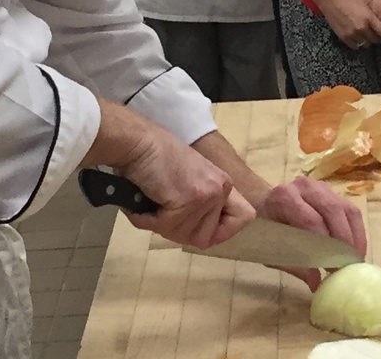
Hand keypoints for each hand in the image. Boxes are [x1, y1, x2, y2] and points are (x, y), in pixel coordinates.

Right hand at [104, 111, 253, 249]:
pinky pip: (166, 227)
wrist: (137, 142)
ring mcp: (208, 194)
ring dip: (161, 225)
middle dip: (178, 231)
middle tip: (162, 211)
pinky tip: (145, 200)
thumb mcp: (187, 179)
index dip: (221, 231)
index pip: (243, 218)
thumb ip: (198, 203)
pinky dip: (148, 219)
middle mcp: (220, 188)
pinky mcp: (191, 198)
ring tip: (152, 200)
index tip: (196, 227)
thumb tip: (194, 231)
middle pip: (206, 237)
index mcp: (222, 183)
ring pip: (184, 236)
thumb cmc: (152, 158)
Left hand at [259, 175, 368, 290]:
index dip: (323, 245)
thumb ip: (293, 264)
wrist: (267, 206)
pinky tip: (356, 250)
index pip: (310, 220)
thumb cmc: (268, 229)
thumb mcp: (272, 248)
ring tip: (355, 260)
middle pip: (332, 210)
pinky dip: (357, 233)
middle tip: (347, 265)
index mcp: (284, 197)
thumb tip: (316, 283)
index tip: (330, 268)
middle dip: (343, 240)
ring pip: (346, 210)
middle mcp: (305, 187)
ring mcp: (323, 187)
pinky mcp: (336, 194)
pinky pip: (352, 212)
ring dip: (354, 237)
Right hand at [316, 0, 380, 48]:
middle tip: (376, 34)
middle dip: (377, 38)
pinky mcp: (344, 37)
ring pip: (365, 44)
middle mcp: (361, 28)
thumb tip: (380, 18)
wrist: (331, 0)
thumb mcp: (366, 0)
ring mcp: (352, 34)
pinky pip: (355, 46)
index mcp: (369, 18)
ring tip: (366, 35)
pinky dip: (358, 43)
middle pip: (375, 40)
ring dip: (367, 41)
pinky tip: (357, 37)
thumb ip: (374, 11)